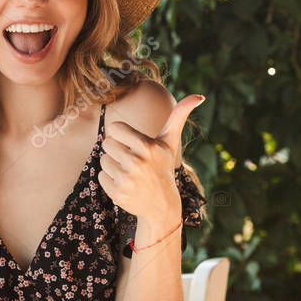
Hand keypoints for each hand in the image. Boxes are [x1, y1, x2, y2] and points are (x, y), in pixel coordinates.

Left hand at [97, 94, 204, 220]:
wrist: (162, 204)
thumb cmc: (163, 166)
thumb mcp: (170, 141)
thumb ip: (179, 115)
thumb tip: (200, 96)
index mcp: (146, 146)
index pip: (115, 128)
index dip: (122, 134)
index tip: (132, 143)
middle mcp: (136, 162)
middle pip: (107, 143)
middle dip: (117, 150)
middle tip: (132, 160)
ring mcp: (127, 179)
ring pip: (103, 160)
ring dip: (113, 165)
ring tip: (129, 172)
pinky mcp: (118, 193)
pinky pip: (101, 176)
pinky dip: (110, 180)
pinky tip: (125, 183)